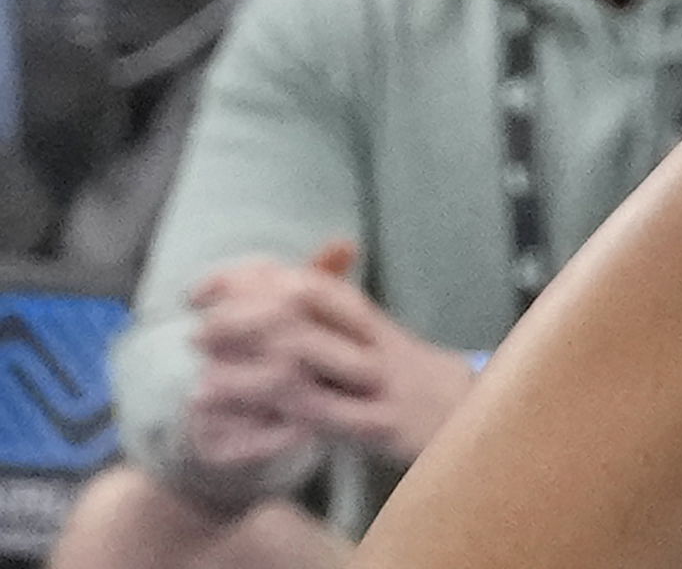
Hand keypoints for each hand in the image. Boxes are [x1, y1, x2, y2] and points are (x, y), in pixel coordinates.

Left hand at [182, 241, 480, 468]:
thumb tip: (256, 273)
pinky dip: (276, 420)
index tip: (195, 293)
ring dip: (246, 371)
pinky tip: (242, 430)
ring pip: (306, 365)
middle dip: (238, 320)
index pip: (299, 281)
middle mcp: (371, 339)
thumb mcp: (360, 334)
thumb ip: (315, 304)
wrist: (464, 412)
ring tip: (202, 381)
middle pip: (299, 312)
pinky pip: (323, 417)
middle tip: (195, 334)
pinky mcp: (383, 425)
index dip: (242, 282)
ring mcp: (379, 381)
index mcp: (360, 314)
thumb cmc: (396, 372)